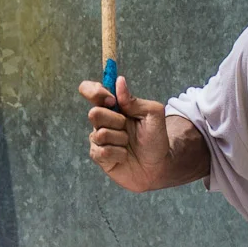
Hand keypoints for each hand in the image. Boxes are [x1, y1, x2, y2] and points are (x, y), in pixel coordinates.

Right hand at [77, 75, 172, 191]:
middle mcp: (102, 121)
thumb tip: (119, 81)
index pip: (89, 90)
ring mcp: (98, 139)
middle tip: (127, 127)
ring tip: (128, 143)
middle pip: (94, 113)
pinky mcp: (98, 156)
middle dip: (115, 121)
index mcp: (112, 106)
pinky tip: (124, 156)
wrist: (158, 165)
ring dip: (120, 139)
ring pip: (100, 134)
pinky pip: (102, 151)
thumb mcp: (154, 114)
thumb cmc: (155, 139)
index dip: (95, 91)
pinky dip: (118, 154)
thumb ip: (135, 100)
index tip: (112, 100)